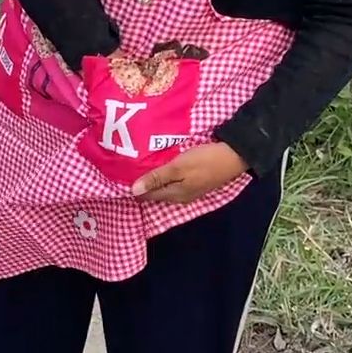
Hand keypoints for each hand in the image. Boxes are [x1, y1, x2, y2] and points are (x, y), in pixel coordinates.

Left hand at [132, 142, 247, 203]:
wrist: (235, 156)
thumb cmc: (205, 160)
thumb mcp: (178, 167)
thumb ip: (156, 178)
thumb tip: (133, 192)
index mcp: (175, 194)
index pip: (147, 195)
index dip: (133, 189)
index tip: (116, 181)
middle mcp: (181, 196)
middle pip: (156, 193)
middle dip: (141, 186)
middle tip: (123, 174)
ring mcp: (190, 189)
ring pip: (165, 187)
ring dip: (152, 181)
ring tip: (137, 170)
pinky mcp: (196, 181)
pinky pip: (174, 182)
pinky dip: (163, 177)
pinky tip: (159, 169)